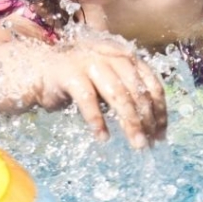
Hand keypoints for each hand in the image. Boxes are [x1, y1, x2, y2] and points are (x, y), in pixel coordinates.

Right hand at [34, 38, 166, 147]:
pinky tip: (103, 138)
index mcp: (126, 57)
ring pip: (119, 95)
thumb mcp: (109, 84)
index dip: (160, 111)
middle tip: (150, 144)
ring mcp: (91, 63)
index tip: (161, 134)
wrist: (40, 69)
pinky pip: (88, 100)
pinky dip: (97, 121)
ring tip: (137, 145)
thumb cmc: (79, 80)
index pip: (152, 84)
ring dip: (130, 123)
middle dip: (147, 121)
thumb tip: (151, 126)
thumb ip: (128, 95)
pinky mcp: (70, 74)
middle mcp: (112, 56)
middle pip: (137, 92)